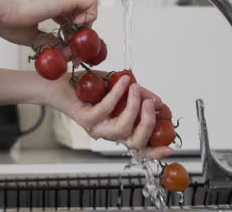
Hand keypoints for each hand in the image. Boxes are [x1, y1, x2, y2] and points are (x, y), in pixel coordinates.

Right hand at [0, 0, 97, 46]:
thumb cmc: (4, 19)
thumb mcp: (32, 36)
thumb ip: (48, 42)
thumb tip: (62, 52)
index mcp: (46, 0)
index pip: (68, 16)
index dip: (71, 33)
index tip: (68, 47)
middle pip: (79, 14)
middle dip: (79, 35)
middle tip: (75, 51)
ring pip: (86, 8)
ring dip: (84, 29)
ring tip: (74, 44)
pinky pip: (90, 4)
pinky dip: (89, 19)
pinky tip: (77, 32)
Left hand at [45, 71, 174, 158]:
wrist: (61, 81)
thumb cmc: (89, 86)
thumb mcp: (120, 88)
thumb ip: (139, 96)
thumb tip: (158, 102)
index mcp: (118, 129)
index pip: (139, 146)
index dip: (155, 151)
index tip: (170, 148)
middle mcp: (107, 133)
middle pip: (135, 142)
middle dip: (149, 123)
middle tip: (153, 103)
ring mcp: (96, 128)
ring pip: (122, 129)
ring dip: (134, 107)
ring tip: (136, 88)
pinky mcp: (85, 119)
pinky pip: (106, 109)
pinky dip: (118, 93)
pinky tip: (123, 80)